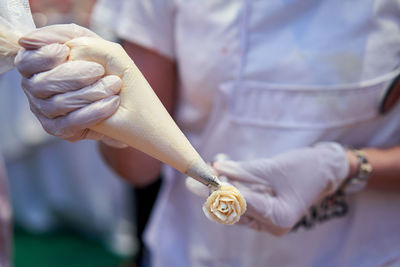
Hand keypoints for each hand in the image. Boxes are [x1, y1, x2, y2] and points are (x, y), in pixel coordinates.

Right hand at [15, 24, 126, 146]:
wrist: (126, 97)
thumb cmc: (102, 65)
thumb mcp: (90, 43)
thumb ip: (67, 35)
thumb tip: (29, 40)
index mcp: (35, 65)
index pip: (26, 61)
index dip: (44, 56)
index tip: (66, 51)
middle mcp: (34, 88)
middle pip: (42, 84)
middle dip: (73, 75)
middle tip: (99, 70)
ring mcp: (44, 111)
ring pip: (58, 104)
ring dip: (90, 93)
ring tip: (114, 85)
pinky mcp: (59, 128)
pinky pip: (72, 123)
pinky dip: (95, 112)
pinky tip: (112, 102)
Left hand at [187, 143, 348, 234]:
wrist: (327, 170)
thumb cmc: (306, 168)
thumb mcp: (272, 167)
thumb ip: (242, 171)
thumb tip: (216, 169)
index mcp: (278, 217)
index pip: (239, 204)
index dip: (217, 190)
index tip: (199, 180)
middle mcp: (272, 225)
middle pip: (233, 209)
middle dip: (213, 193)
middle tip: (193, 181)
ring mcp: (269, 221)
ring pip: (236, 208)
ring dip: (221, 190)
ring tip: (209, 171)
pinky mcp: (266, 212)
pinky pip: (244, 204)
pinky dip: (233, 190)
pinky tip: (223, 174)